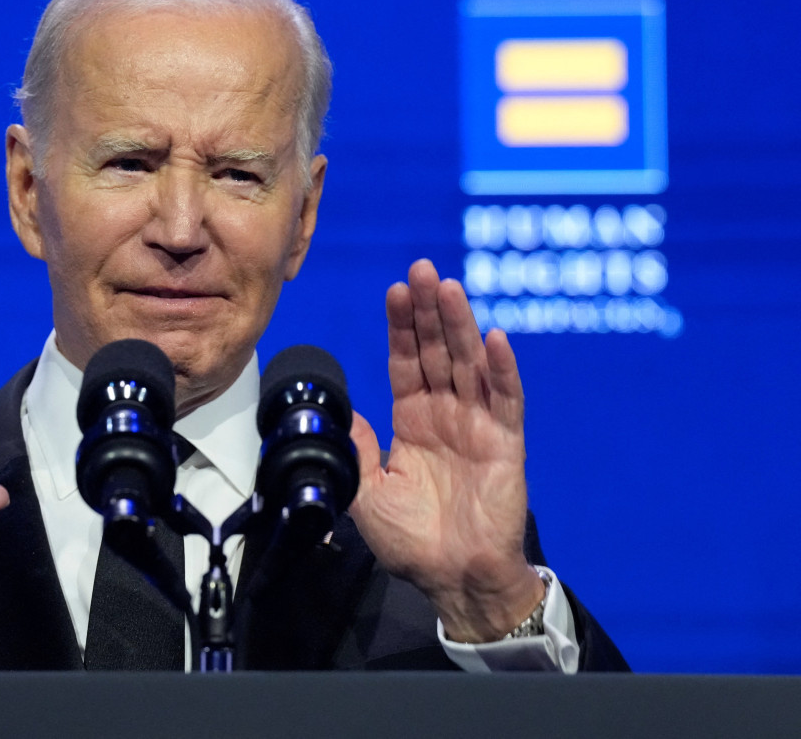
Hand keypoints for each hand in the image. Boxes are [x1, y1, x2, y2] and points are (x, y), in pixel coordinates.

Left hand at [349, 259, 543, 642]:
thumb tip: (341, 412)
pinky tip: (494, 337)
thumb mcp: (366, 492)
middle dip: (428, 311)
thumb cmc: (413, 541)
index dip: (402, 327)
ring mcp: (478, 425)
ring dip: (460, 325)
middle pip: (437, 351)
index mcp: (414, 421)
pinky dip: (502, 368)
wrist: (452, 579)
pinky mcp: (506, 444)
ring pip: (469, 364)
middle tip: (421, 269)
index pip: (407, 362)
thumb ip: (356, 449)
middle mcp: (447, 415)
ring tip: (448, 288)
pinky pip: (505, 400)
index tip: (395, 290)